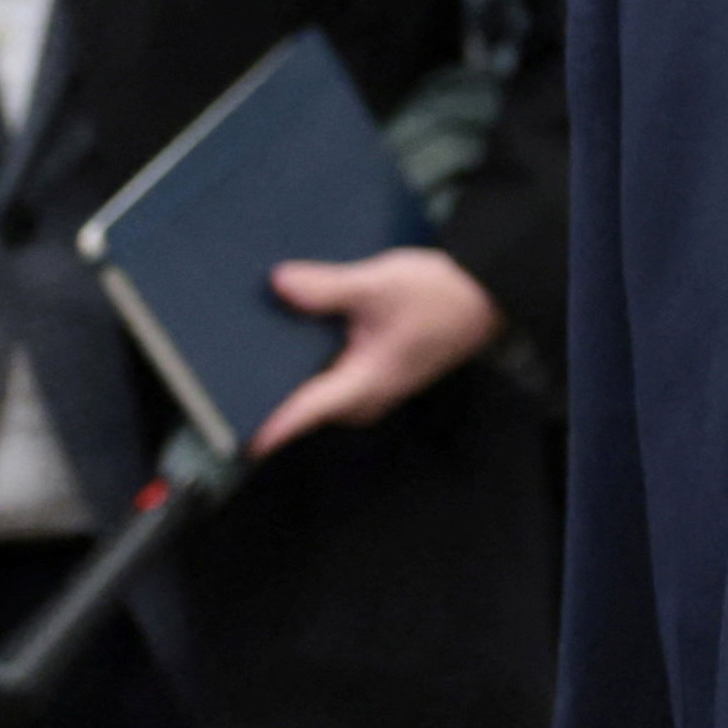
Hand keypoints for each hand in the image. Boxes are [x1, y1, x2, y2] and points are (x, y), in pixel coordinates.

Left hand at [251, 244, 502, 454]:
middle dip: (280, 400)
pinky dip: (319, 363)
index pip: (310, 410)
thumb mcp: (378, 284)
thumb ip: (326, 287)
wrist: (490, 291)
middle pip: (315, 406)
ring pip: (330, 392)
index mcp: (368, 381)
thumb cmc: (440, 294)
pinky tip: (303, 334)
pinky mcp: (387, 367)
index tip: (245, 443)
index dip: (275, 425)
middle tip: (237, 388)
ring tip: (258, 358)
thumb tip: (278, 284)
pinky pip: (342, 376)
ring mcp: (383, 383)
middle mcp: (374, 392)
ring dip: (301, 380)